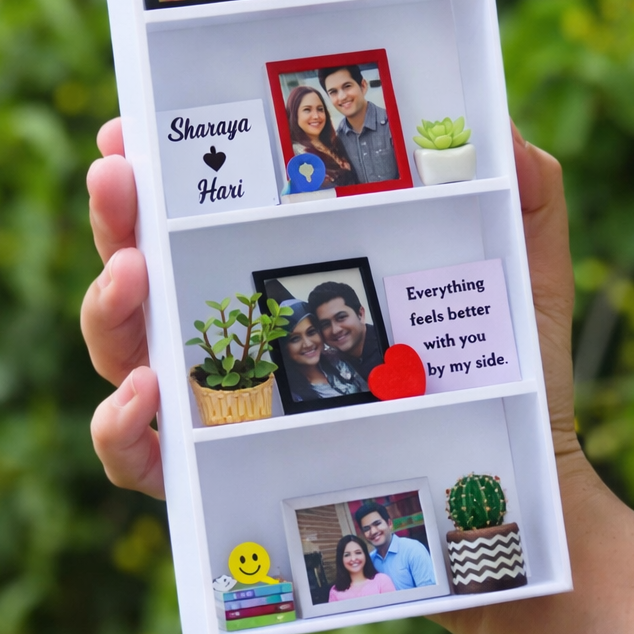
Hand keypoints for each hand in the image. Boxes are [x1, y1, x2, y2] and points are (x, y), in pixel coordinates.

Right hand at [81, 118, 581, 500]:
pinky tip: (150, 388)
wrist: (511, 503)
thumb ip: (526, 208)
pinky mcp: (216, 478)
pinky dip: (121, 424)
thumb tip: (509, 133)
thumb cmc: (506, 387)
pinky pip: (140, 457)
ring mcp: (219, 406)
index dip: (153, 170)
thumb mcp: (521, 286)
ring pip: (124, 351)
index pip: (198, 215)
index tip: (131, 130)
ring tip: (132, 273)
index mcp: (282, 276)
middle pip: (142, 269)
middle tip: (118, 177)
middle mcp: (237, 335)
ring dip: (108, 308)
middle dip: (116, 218)